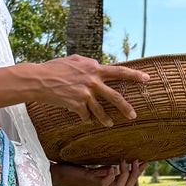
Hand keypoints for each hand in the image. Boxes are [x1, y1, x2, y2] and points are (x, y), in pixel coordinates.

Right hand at [31, 56, 149, 127]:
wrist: (39, 80)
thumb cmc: (55, 68)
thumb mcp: (75, 61)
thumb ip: (89, 64)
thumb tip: (98, 64)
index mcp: (94, 68)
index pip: (119, 71)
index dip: (134, 75)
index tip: (147, 79)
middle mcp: (92, 81)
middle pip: (115, 97)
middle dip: (126, 108)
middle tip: (134, 116)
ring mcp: (85, 94)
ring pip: (100, 111)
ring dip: (105, 119)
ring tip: (109, 124)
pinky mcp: (76, 105)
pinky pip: (85, 115)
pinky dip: (85, 118)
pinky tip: (84, 119)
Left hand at [50, 160, 144, 185]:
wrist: (55, 175)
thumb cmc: (71, 171)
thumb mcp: (91, 169)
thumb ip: (102, 170)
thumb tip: (114, 167)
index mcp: (105, 183)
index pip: (127, 182)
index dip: (138, 173)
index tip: (146, 162)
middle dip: (135, 174)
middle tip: (138, 160)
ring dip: (125, 174)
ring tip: (124, 161)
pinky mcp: (89, 182)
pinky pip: (105, 184)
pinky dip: (111, 176)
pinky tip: (113, 166)